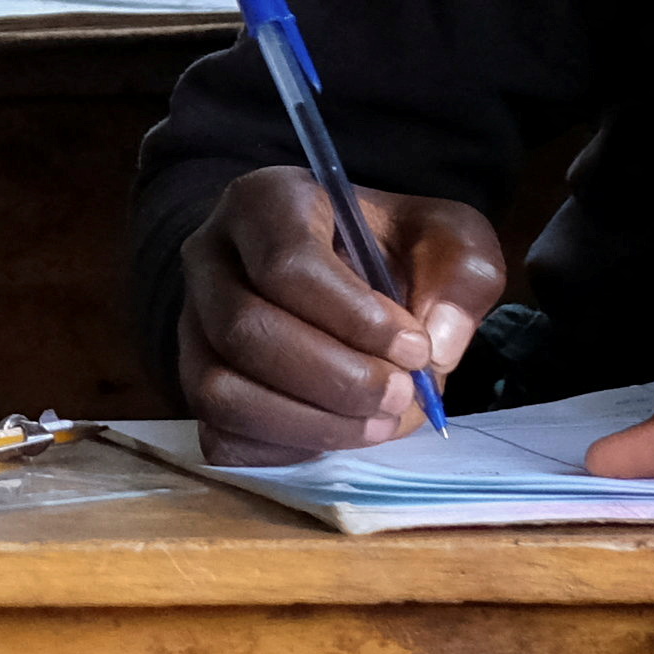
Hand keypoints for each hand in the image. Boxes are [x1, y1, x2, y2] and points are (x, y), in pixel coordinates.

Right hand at [174, 165, 505, 460]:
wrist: (349, 273)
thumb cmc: (393, 248)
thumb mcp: (447, 237)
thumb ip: (462, 275)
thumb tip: (436, 347)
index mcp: (266, 202)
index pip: (287, 265)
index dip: (354, 319)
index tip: (416, 348)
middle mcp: (209, 258)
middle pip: (246, 330)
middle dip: (335, 379)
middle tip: (401, 397)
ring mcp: (191, 325)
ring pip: (219, 389)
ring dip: (308, 423)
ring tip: (376, 425)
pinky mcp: (193, 383)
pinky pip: (218, 434)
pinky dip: (281, 451)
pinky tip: (337, 437)